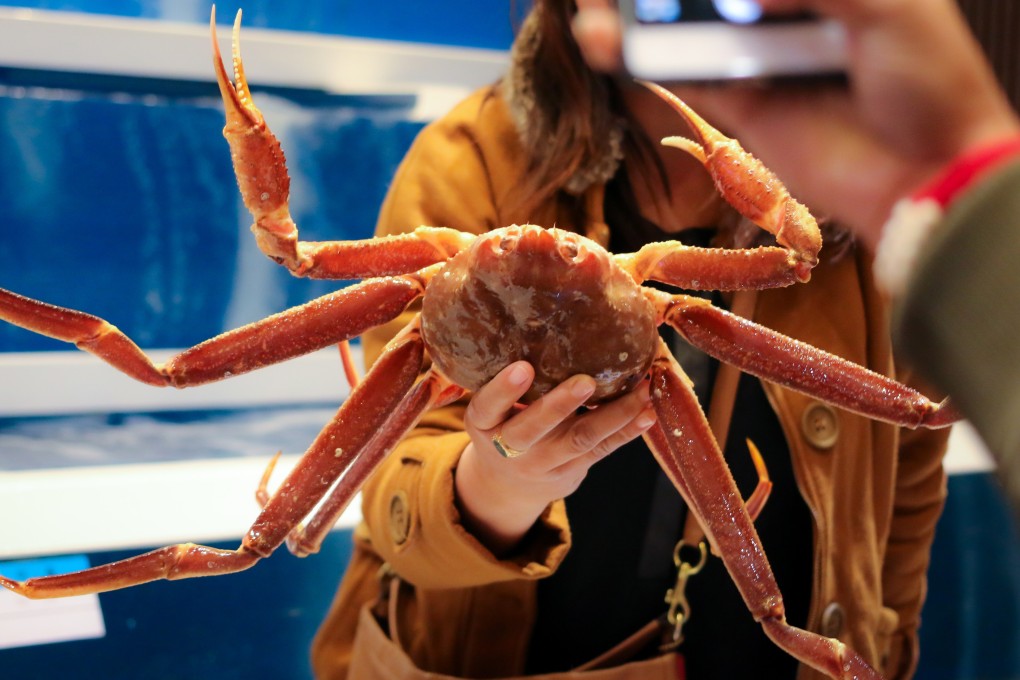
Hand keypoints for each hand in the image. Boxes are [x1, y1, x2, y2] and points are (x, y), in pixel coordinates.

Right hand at [455, 361, 655, 555]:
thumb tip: (547, 322)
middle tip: (585, 381)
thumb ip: (509, 380)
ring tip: (640, 392)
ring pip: (579, 439)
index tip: (523, 367)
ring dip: (612, 415)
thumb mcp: (491, 407)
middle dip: (560, 406)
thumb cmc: (502, 423)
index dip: (503, 390)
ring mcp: (542, 462)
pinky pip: (602, 450)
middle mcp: (509, 447)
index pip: (487, 407)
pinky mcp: (571, 470)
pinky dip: (627, 431)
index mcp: (483, 423)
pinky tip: (647, 414)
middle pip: (533, 429)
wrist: (508, 483)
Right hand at [572, 0, 1019, 248]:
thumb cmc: (928, 85)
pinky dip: (652, 62)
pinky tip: (614, 45)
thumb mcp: (885, 9)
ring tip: (599, 13)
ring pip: (695, 31)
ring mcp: (764, 64)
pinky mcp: (744, 109)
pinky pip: (690, 77)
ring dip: (646, 21)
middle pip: (718, 0)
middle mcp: (793, 20)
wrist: (923, 177)